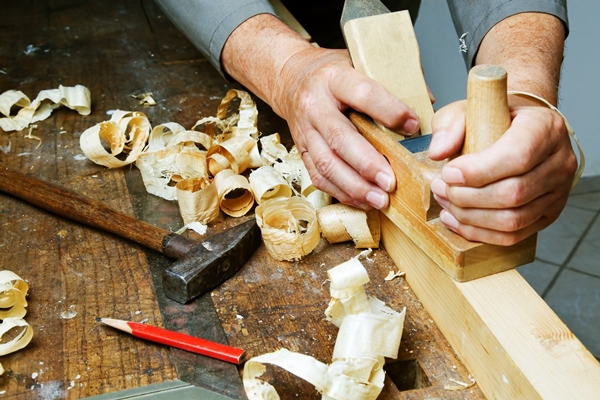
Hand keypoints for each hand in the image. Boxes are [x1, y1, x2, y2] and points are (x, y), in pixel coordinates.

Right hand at [271, 46, 418, 208]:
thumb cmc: (332, 74)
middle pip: (340, 138)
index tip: (412, 126)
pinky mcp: (302, 151)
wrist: (291, 79)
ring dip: (355, 186)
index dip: (389, 112)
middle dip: (368, 164)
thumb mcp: (361, 64)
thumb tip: (429, 105)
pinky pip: (319, 177)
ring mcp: (305, 131)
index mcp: (335, 78)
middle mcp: (315, 105)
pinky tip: (363, 200)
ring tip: (380, 200)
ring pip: (327, 164)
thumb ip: (394, 83)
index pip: (363, 94)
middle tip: (391, 182)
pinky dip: (342, 193)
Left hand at [428, 100, 576, 244]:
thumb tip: (438, 152)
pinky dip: (479, 233)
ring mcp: (558, 192)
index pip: (518, 156)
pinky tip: (456, 220)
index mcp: (545, 128)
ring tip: (445, 202)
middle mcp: (560, 161)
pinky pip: (514, 235)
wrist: (518, 131)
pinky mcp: (548, 215)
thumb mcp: (468, 110)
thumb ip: (450, 125)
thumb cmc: (493, 120)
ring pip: (513, 219)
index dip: (478, 171)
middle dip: (467, 197)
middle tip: (440, 188)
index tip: (447, 173)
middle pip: (514, 193)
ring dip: (470, 217)